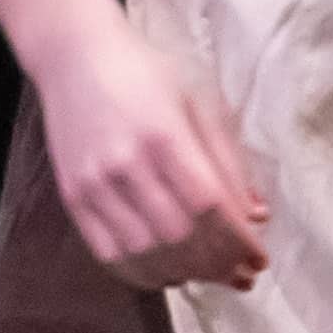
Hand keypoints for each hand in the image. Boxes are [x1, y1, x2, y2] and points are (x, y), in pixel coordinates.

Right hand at [34, 0, 271, 292]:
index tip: (260, 259)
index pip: (208, 206)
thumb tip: (257, 216)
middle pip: (179, 236)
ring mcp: (94, 184)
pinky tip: (170, 274)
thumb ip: (228, 161)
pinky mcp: (72, 197)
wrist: (75, 57)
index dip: (238, 241)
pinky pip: (108, 254)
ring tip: (212, 275)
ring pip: (145, 253)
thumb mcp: (200, 102)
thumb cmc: (147, 74)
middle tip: (243, 275)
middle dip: (219, 265)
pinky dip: (144, 274)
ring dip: (186, 274)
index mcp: (164, 134)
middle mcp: (125, 163)